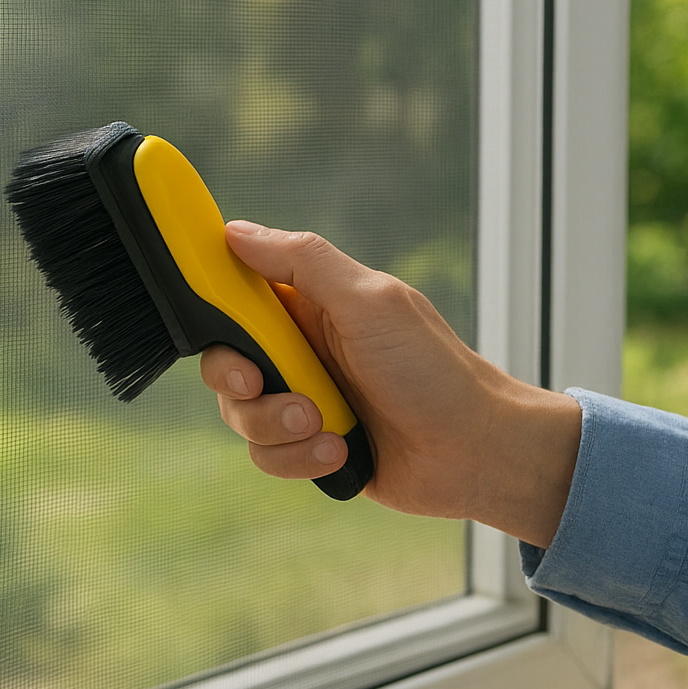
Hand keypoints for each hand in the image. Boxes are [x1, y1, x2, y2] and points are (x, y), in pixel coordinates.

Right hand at [200, 222, 581, 547]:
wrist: (477, 453)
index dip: (214, 302)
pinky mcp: (310, 446)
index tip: (211, 320)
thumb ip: (302, 263)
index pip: (238, 288)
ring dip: (278, 427)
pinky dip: (299, 458)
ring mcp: (304, 398)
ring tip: (327, 427)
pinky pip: (268, 455)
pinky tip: (341, 452)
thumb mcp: (369, 302)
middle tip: (261, 385)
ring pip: (241, 414)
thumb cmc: (435, 371)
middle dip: (239, 380)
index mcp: (312, 302)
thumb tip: (235, 230)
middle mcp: (301, 348)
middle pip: (225, 359)